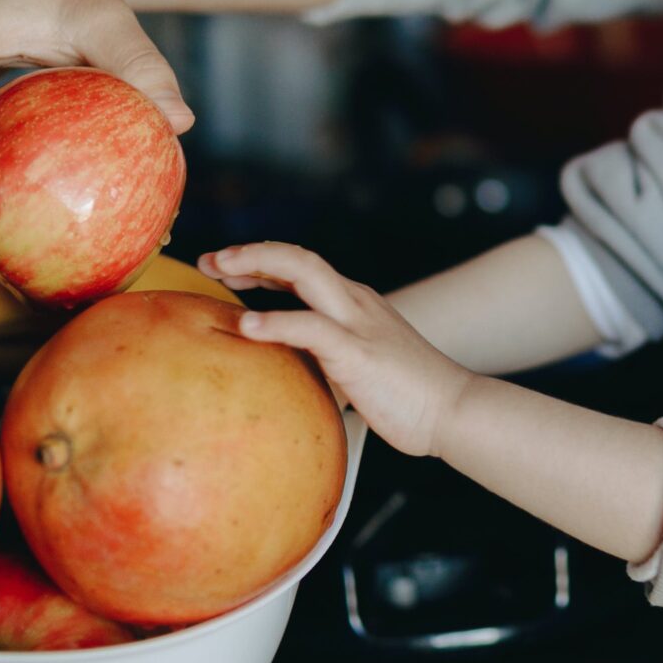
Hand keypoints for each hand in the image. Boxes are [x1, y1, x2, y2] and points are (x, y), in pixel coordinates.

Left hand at [199, 242, 475, 458]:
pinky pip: (311, 328)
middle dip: (249, 252)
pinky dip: (275, 321)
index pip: (302, 268)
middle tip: (208, 260)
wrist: (453, 410)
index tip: (223, 269)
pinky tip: (246, 325)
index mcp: (355, 304)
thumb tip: (289, 377)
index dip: (261, 263)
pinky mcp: (358, 352)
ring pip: (304, 271)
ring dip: (256, 263)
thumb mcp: (360, 368)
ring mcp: (358, 322)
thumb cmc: (409, 397)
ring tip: (218, 268)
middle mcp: (355, 302)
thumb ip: (328, 362)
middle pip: (297, 257)